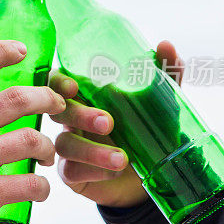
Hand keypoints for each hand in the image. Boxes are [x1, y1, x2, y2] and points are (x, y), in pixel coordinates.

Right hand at [0, 40, 66, 223]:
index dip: (0, 51)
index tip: (21, 50)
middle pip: (14, 99)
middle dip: (45, 97)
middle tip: (55, 103)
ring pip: (30, 139)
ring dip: (47, 145)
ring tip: (46, 153)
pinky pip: (31, 183)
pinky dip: (42, 187)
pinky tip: (38, 188)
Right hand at [48, 40, 184, 207]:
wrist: (154, 178)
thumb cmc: (150, 132)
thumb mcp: (162, 105)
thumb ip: (164, 76)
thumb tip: (166, 45)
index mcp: (86, 97)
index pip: (58, 82)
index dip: (59, 82)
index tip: (74, 86)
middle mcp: (72, 120)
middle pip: (58, 111)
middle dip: (80, 115)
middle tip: (108, 123)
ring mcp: (69, 147)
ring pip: (65, 144)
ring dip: (92, 150)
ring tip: (122, 158)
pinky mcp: (72, 174)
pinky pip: (70, 171)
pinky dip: (92, 170)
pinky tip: (113, 172)